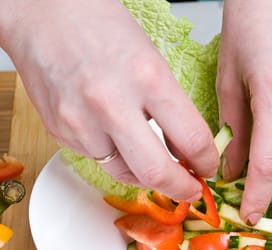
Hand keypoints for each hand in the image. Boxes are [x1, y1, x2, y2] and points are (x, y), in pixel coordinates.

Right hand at [0, 0, 218, 201]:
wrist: (43, 15)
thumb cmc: (102, 28)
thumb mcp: (152, 61)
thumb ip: (171, 107)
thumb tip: (187, 150)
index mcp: (148, 78)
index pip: (192, 139)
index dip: (207, 162)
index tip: (208, 167)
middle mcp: (112, 103)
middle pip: (157, 172)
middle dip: (181, 188)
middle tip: (190, 189)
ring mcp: (82, 121)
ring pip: (126, 173)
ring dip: (148, 176)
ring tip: (157, 164)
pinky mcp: (61, 132)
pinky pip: (99, 160)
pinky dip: (117, 158)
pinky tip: (120, 140)